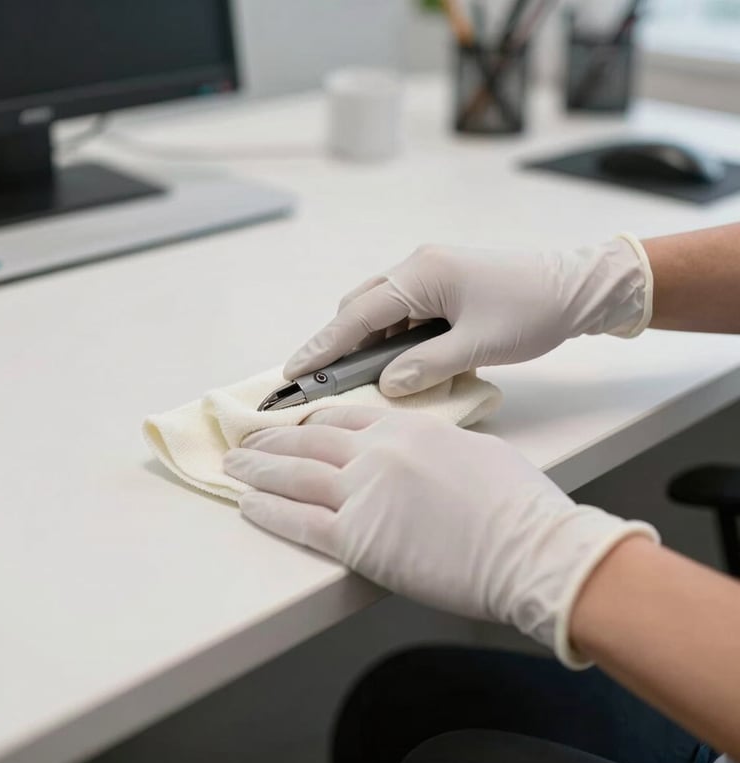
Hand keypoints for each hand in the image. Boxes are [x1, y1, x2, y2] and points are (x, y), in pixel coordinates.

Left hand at [223, 407, 656, 667]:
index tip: (291, 424)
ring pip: (294, 475)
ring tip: (234, 466)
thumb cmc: (516, 501)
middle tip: (245, 441)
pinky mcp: (357, 539)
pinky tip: (248, 504)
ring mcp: (362, 493)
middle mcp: (375, 451)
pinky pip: (300, 521)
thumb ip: (433, 446)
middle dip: (272, 440)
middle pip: (309, 440)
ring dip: (258, 469)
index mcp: (406, 426)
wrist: (531, 547)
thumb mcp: (474, 450)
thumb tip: (418, 455)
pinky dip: (269, 512)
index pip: (343, 415)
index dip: (310, 420)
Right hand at [284, 236, 652, 396]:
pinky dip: (394, 338)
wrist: (578, 287)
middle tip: (321, 380)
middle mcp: (418, 267)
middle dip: (339, 342)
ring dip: (369, 342)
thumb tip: (386, 385)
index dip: (324, 345)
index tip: (294, 370)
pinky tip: (398, 363)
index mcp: (421, 274)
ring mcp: (432, 273)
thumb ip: (426, 365)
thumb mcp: (478, 345)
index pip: (358, 315)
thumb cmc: (532, 311)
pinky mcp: (445, 285)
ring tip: (357, 378)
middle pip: (362, 307)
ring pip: (383, 311)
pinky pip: (405, 312)